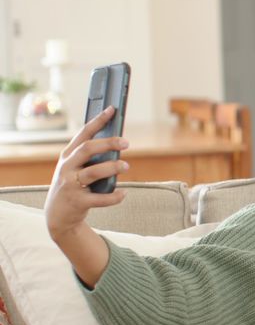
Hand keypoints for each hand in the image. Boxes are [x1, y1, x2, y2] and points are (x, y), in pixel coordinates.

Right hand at [44, 105, 129, 239]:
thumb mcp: (76, 168)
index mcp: (68, 156)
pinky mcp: (78, 202)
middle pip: (88, 149)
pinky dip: (114, 196)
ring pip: (93, 172)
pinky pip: (100, 198)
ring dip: (112, 168)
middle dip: (108, 143)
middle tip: (126, 143)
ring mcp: (71, 184)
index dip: (98, 121)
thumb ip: (92, 157)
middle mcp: (67, 167)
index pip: (83, 133)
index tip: (111, 110)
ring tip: (126, 166)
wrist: (58, 214)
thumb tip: (118, 143)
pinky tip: (123, 193)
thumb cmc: (73, 185)